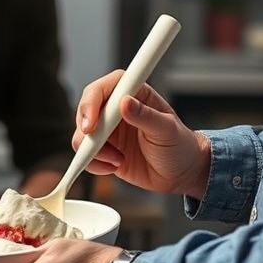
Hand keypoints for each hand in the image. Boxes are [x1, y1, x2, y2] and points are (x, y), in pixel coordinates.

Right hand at [74, 70, 209, 200]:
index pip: (103, 88)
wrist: (181, 174)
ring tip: (117, 159)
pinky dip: (95, 164)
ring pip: (82, 134)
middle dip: (86, 130)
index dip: (91, 102)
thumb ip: (146, 116)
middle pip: (85, 110)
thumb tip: (125, 102)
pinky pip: (86, 155)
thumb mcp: (167, 129)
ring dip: (94, 151)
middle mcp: (116, 109)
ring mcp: (109, 130)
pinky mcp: (104, 150)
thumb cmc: (180, 145)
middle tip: (96, 145)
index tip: (91, 124)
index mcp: (133, 93)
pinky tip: (115, 166)